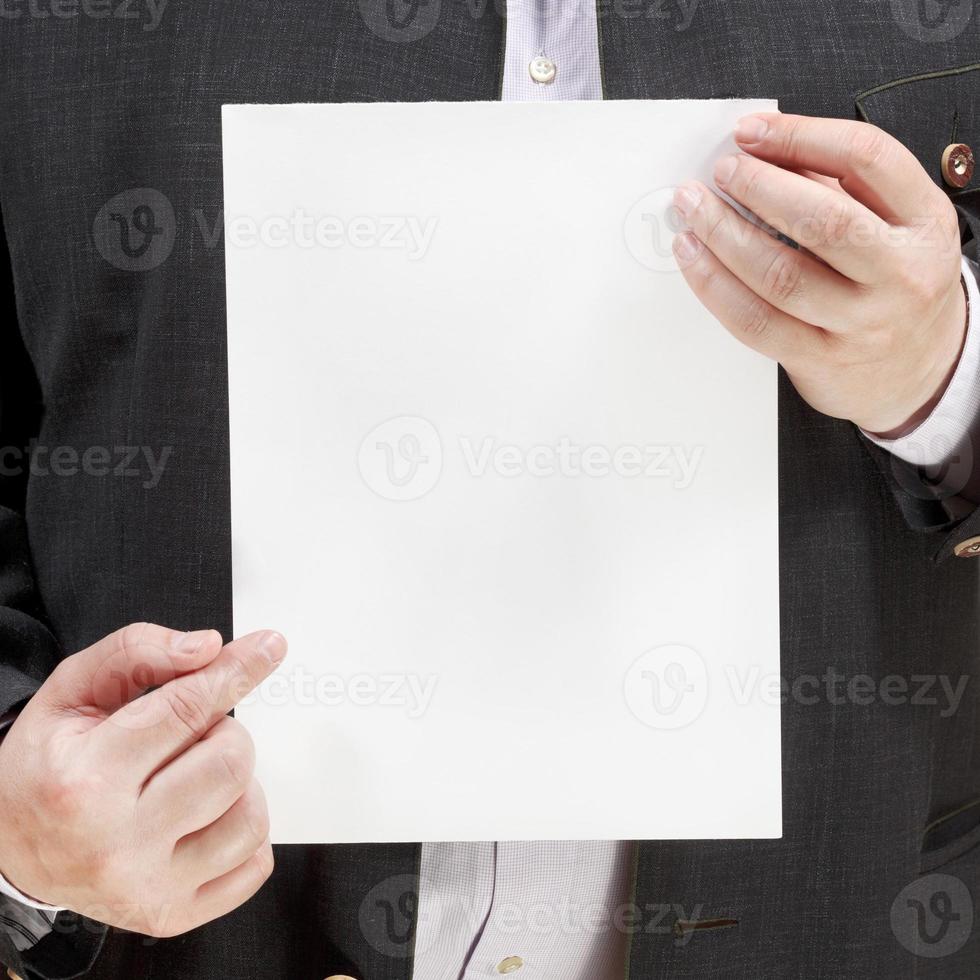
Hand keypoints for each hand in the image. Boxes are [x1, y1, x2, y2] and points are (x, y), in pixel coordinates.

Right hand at [0, 622, 285, 937]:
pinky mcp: (172, 915)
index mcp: (85, 780)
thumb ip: (138, 653)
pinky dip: (245, 831)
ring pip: (251, 816)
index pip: (187, 709)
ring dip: (237, 783)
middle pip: (230, 763)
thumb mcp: (71, 692)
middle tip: (192, 737)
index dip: (236, 671)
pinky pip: (255, 865)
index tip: (268, 649)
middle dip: (224, 733)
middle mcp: (116, 842)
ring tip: (195, 777)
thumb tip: (209, 650)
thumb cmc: (46, 766)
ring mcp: (147, 887)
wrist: (10, 848)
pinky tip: (208, 816)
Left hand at [672, 113, 966, 436]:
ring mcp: (860, 322)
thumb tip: (762, 149)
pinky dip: (714, 286)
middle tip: (721, 171)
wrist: (918, 368)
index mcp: (923, 221)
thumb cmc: (895, 281)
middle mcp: (899, 274)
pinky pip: (755, 321)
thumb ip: (841, 184)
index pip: (866, 159)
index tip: (751, 130)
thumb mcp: (897, 222)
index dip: (801, 136)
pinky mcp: (819, 358)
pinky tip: (693, 258)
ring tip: (692, 208)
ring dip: (723, 235)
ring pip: (780, 276)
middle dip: (759, 188)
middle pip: (822, 221)